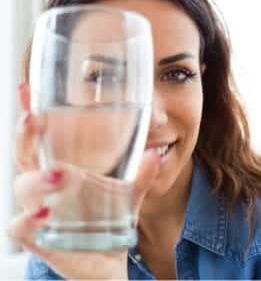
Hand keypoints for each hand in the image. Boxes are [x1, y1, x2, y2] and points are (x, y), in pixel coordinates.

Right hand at [7, 106, 159, 279]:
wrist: (108, 255)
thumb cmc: (110, 219)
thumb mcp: (128, 194)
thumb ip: (142, 175)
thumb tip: (156, 154)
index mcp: (64, 168)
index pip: (41, 137)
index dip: (30, 114)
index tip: (28, 89)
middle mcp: (47, 185)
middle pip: (24, 154)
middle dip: (25, 135)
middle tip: (33, 118)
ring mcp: (40, 208)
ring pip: (21, 186)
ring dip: (35, 179)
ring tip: (58, 175)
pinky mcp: (39, 236)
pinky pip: (20, 226)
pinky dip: (27, 220)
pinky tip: (45, 214)